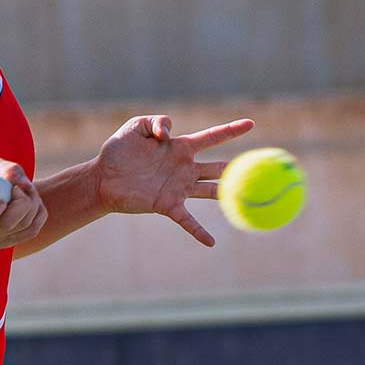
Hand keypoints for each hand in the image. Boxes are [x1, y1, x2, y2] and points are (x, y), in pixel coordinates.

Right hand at [0, 158, 46, 249]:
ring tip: (25, 191)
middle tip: (18, 188)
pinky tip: (31, 202)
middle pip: (7, 224)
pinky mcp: (10, 242)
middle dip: (22, 202)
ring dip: (32, 204)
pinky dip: (38, 213)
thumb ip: (6, 171)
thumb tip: (25, 184)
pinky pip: (33, 230)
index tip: (5, 191)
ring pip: (24, 227)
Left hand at [95, 116, 254, 246]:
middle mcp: (185, 168)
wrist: (103, 177)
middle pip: (218, 168)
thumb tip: (169, 134)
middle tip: (262, 169)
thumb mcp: (137, 126)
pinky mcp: (167, 205)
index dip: (231, 130)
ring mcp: (178, 188)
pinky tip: (211, 243)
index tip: (251, 124)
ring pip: (211, 192)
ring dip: (228, 196)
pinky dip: (199, 231)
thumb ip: (157, 122)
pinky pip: (187, 220)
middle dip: (238, 168)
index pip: (212, 137)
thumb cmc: (119, 150)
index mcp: (181, 148)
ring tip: (251, 202)